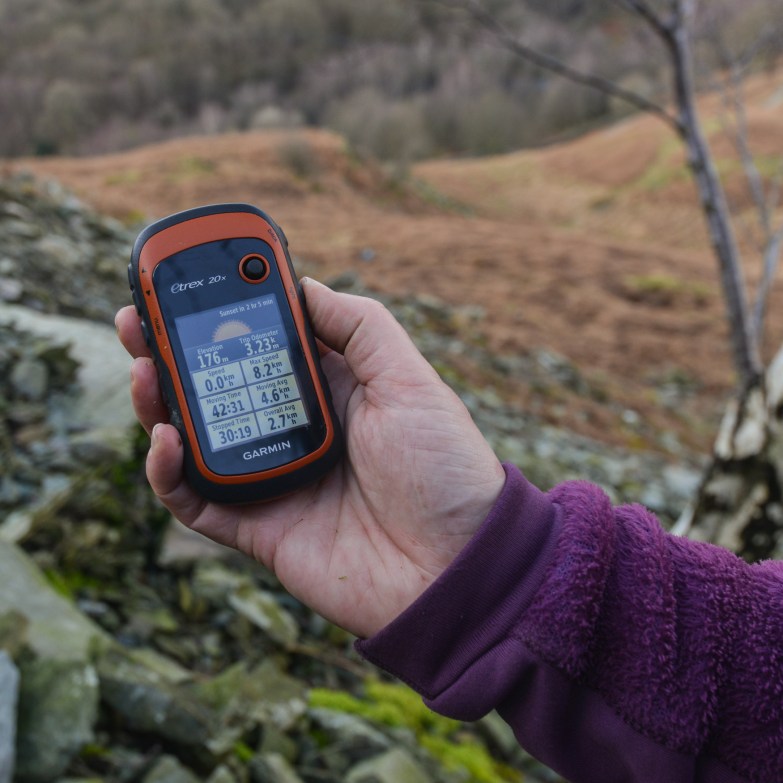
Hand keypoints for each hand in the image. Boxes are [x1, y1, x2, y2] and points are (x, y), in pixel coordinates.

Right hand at [116, 279, 504, 637]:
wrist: (455, 567)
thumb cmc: (444, 469)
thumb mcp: (410, 379)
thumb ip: (358, 327)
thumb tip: (303, 284)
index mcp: (330, 390)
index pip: (262, 343)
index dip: (226, 314)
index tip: (191, 281)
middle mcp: (295, 428)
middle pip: (217, 385)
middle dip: (173, 350)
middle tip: (137, 316)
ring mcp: (272, 477)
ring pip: (195, 436)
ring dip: (158, 402)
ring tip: (141, 366)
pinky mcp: (256, 527)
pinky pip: (195, 498)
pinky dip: (167, 471)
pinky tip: (166, 437)